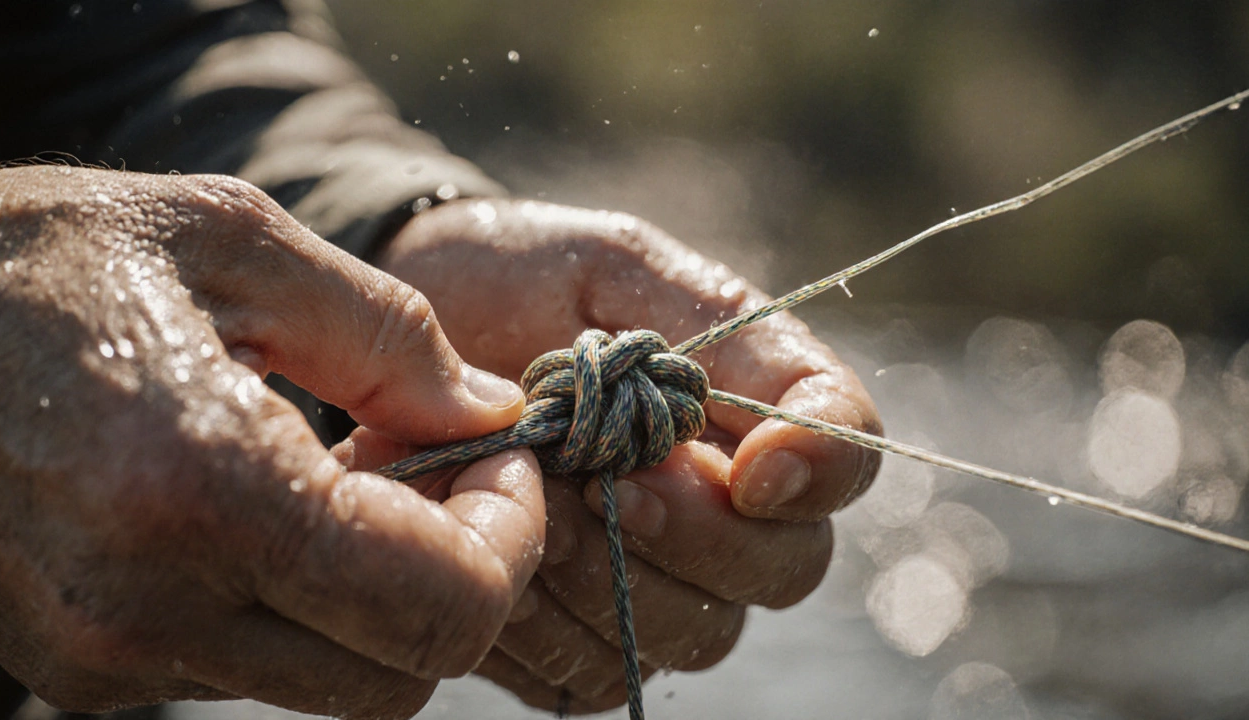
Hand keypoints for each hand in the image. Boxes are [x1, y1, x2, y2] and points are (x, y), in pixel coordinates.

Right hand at [0, 168, 544, 718]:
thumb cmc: (35, 257)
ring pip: (333, 678)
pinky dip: (300, 602)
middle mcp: (148, 607)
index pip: (441, 608)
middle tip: (447, 466)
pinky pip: (249, 663)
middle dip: (463, 573)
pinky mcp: (79, 670)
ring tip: (354, 473)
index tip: (504, 458)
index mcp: (200, 489)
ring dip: (381, 590)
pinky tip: (276, 508)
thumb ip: (386, 334)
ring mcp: (105, 656)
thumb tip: (490, 411)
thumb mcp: (230, 243)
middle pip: (402, 671)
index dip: (511, 539)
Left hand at [350, 198, 882, 710]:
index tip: (750, 468)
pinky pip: (594, 674)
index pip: (844, 466)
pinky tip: (495, 551)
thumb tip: (773, 458)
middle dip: (694, 533)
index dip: (818, 475)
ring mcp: (656, 584)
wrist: (404, 328)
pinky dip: (546, 623)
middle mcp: (725, 513)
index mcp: (753, 412)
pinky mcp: (578, 638)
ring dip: (611, 576)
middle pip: (780, 571)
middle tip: (600, 479)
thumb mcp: (619, 269)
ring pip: (691, 634)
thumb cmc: (520, 282)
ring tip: (532, 503)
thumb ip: (716, 333)